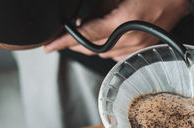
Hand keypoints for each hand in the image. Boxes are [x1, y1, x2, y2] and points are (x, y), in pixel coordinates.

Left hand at [44, 0, 188, 61]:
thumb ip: (102, 5)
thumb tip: (85, 17)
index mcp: (123, 22)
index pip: (86, 35)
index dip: (65, 41)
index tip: (49, 46)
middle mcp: (131, 39)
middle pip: (93, 49)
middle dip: (74, 45)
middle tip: (61, 39)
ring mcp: (139, 47)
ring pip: (104, 54)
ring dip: (90, 47)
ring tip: (81, 38)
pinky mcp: (144, 48)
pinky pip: (118, 56)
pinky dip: (106, 51)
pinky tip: (103, 43)